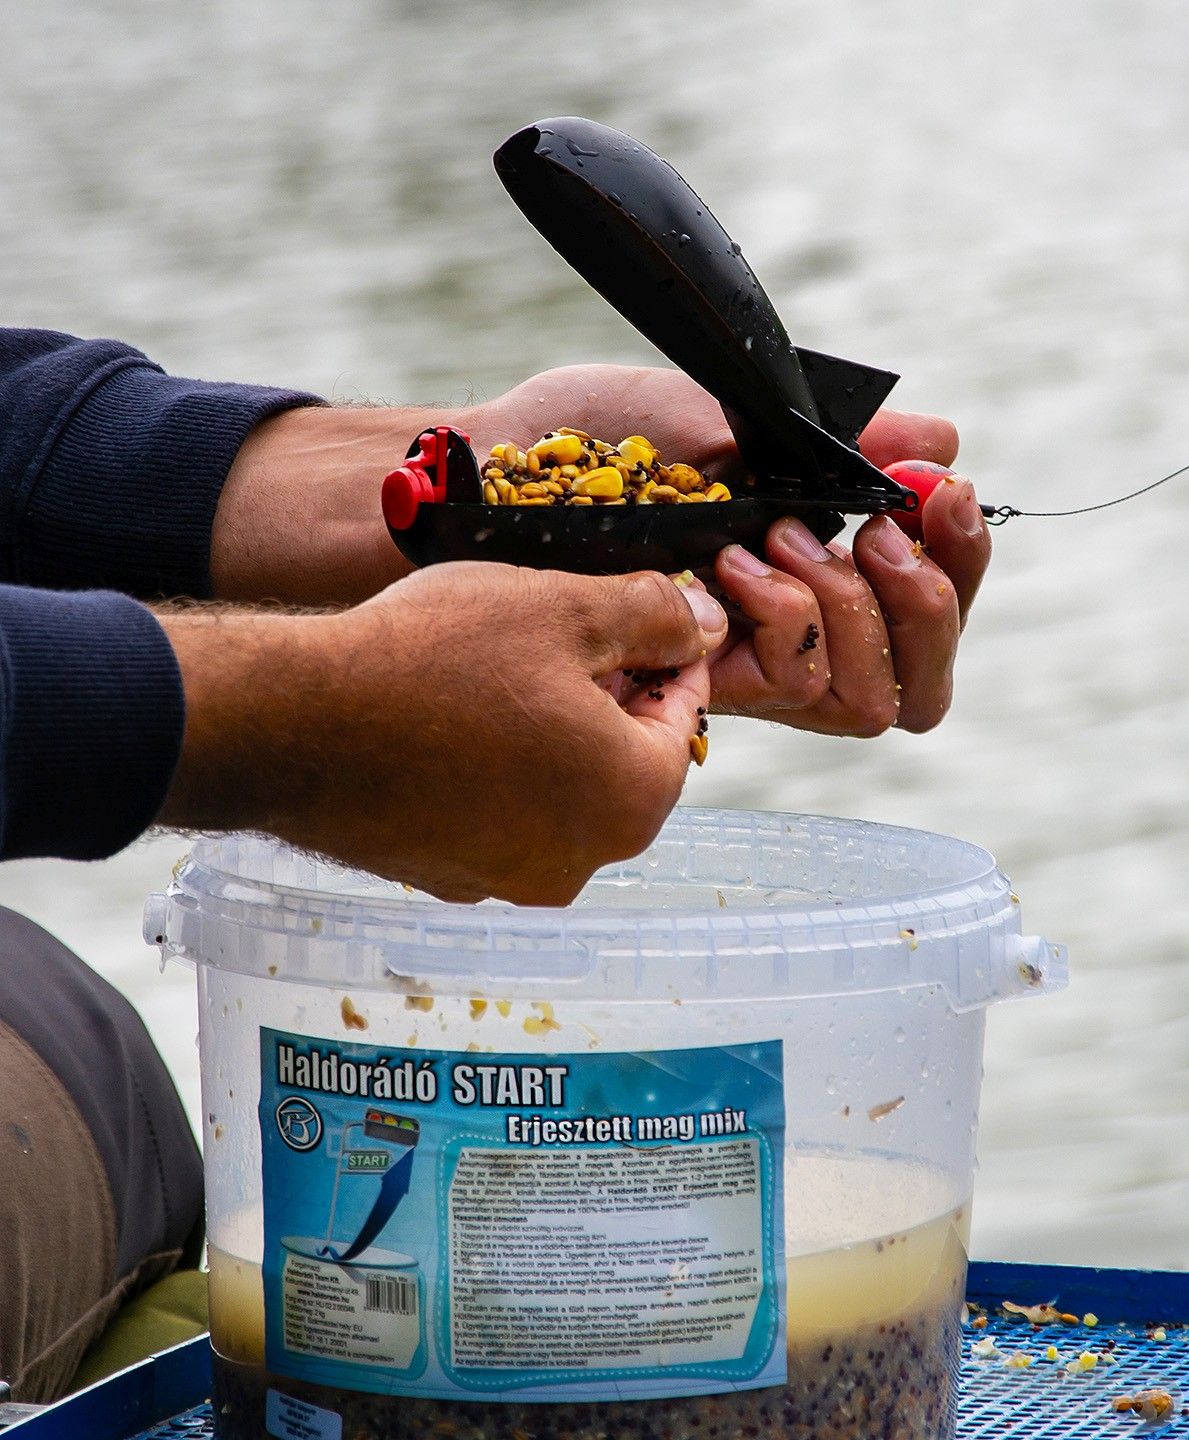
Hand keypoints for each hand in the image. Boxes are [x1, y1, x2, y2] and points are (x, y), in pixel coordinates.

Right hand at [157, 565, 724, 903]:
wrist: (293, 725)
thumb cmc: (432, 662)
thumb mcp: (562, 608)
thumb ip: (653, 616)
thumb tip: (701, 623)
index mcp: (630, 802)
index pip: (684, 722)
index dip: (669, 659)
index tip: (648, 622)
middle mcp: (578, 861)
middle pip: (623, 764)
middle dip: (611, 698)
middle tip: (574, 636)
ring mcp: (507, 880)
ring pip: (560, 791)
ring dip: (552, 733)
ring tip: (507, 669)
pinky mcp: (446, 877)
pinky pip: (498, 815)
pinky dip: (497, 769)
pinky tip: (455, 715)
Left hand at [476, 364, 988, 733]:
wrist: (504, 468)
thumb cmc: (603, 436)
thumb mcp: (734, 415)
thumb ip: (839, 442)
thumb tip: (941, 443)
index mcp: (814, 567)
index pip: (929, 612)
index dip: (960, 568)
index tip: (940, 495)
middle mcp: (794, 634)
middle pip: (922, 685)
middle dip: (930, 600)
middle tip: (882, 526)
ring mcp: (750, 666)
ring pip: (868, 700)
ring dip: (849, 604)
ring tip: (780, 533)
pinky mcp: (704, 684)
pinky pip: (797, 683)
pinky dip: (786, 612)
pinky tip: (733, 561)